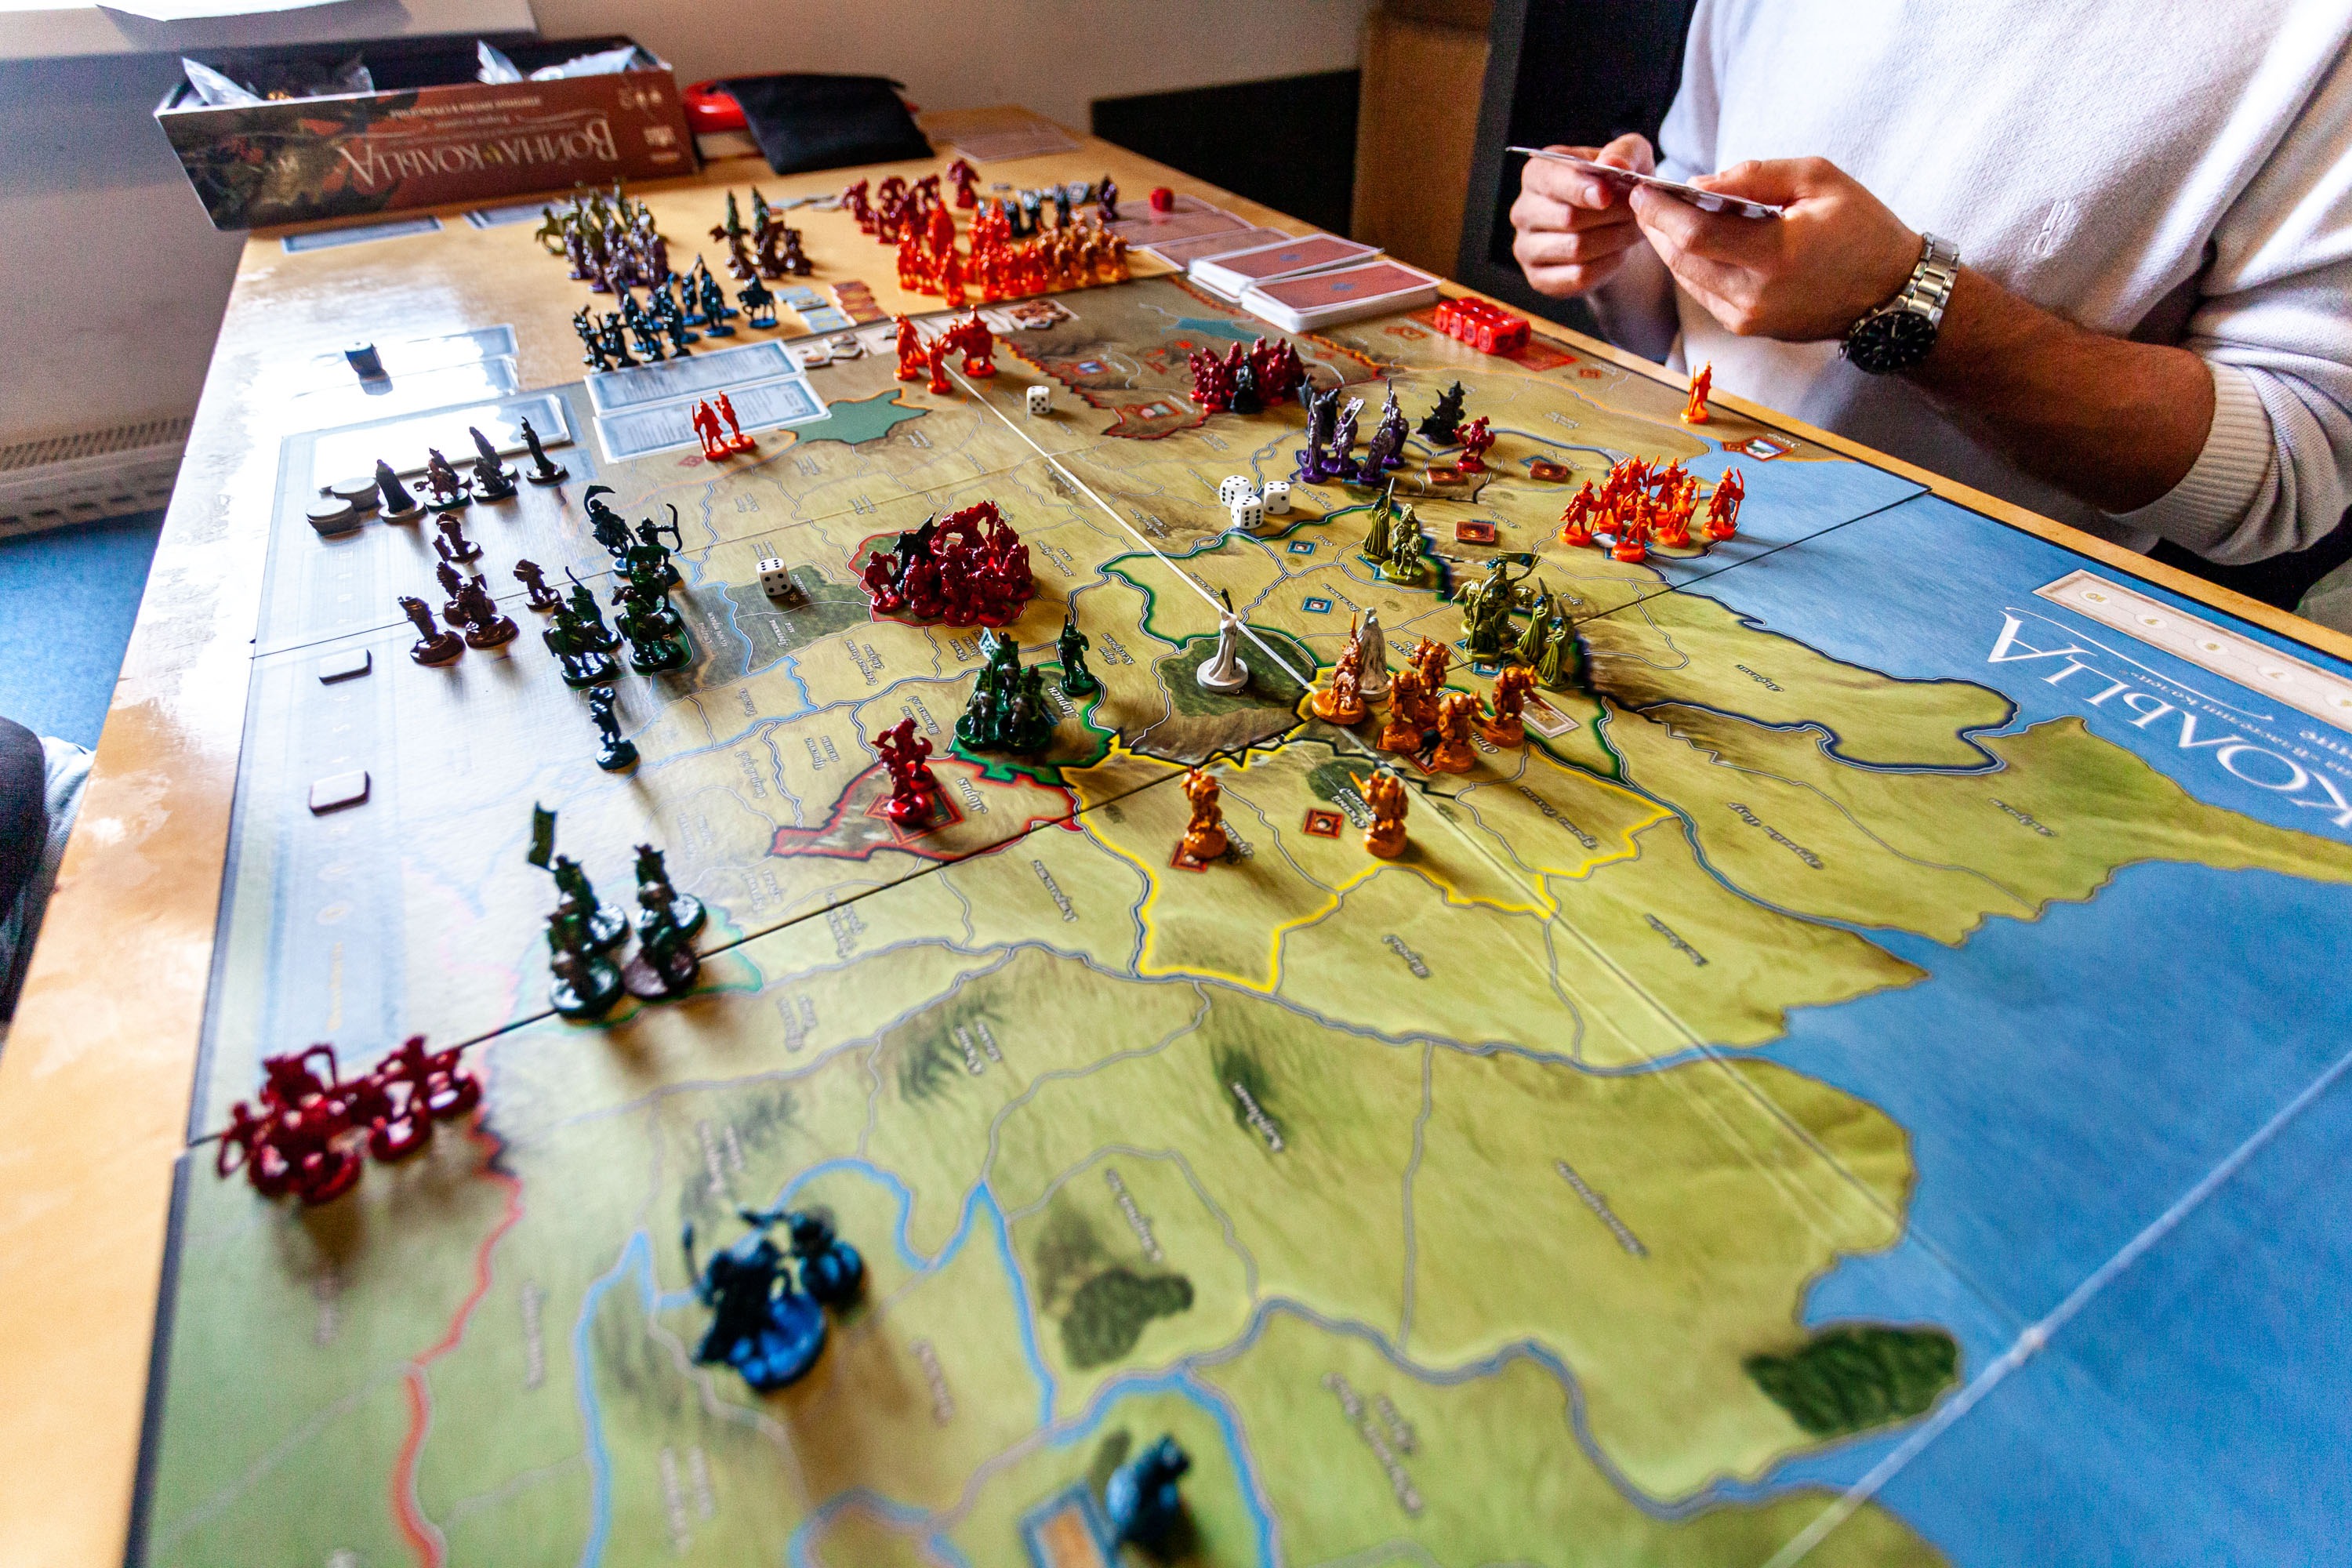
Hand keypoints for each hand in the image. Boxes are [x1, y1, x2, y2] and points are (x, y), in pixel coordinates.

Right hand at [1510, 133, 1655, 297]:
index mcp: (1537, 173)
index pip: (1552, 181)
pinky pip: (1577, 276)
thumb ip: (1625, 152)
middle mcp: (1523, 211)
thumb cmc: (1617, 187)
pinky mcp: (1539, 278)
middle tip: (1634, 212)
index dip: (1580, 188)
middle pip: (1567, 217)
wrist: (1613, 228)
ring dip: (1613, 240)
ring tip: (1631, 230)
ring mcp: (1526, 247)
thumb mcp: (1630, 158)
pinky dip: (1606, 266)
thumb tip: (1612, 163)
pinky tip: (1617, 253)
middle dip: (1609, 215)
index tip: (1606, 195)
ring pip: (1575, 248)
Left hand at [1628, 157, 1921, 340]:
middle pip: (1681, 260)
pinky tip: (1688, 241)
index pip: (1694, 235)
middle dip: (1656, 226)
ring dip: (1668, 246)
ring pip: (1688, 279)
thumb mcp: (1819, 180)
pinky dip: (1691, 265)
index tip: (1641, 189)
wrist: (1891, 294)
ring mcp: (1748, 318)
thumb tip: (1699, 184)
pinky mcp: (1748, 327)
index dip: (1660, 211)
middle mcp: (1755, 296)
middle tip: (1643, 198)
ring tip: (1659, 215)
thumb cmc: (1862, 228)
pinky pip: (1704, 293)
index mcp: (1775, 256)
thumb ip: (1756, 177)